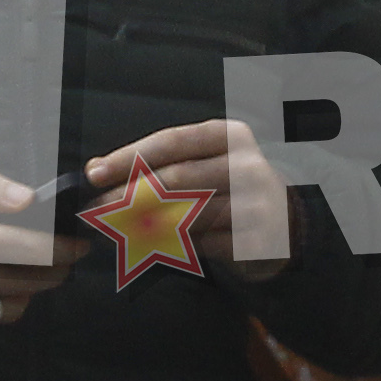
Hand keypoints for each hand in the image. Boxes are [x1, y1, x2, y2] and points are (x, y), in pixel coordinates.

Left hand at [84, 118, 293, 282]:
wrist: (285, 221)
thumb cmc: (226, 183)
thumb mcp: (198, 161)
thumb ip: (154, 162)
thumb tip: (97, 169)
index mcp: (227, 135)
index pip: (171, 141)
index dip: (129, 157)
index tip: (95, 172)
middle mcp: (246, 165)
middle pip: (176, 178)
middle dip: (130, 194)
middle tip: (98, 207)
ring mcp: (256, 204)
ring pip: (187, 214)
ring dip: (145, 224)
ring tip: (115, 228)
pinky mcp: (258, 240)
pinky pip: (203, 244)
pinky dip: (174, 245)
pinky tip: (154, 244)